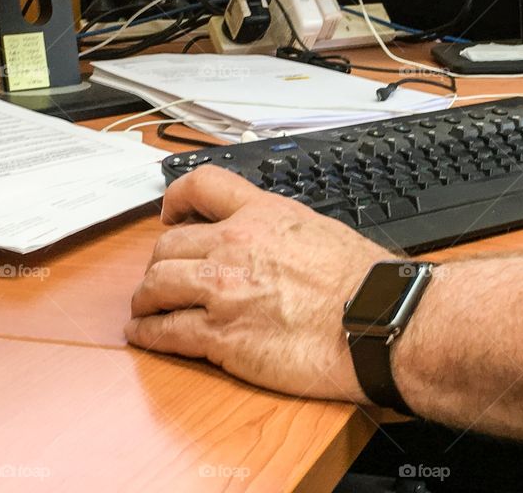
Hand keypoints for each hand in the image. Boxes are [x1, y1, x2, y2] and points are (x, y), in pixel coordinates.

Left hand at [125, 166, 390, 403]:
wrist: (376, 321)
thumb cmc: (364, 283)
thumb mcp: (320, 232)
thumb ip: (282, 233)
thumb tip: (273, 244)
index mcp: (262, 214)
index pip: (201, 186)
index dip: (176, 198)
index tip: (169, 213)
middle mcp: (234, 245)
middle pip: (166, 245)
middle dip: (157, 262)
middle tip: (161, 276)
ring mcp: (222, 290)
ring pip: (155, 285)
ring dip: (145, 298)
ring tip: (146, 309)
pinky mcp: (218, 336)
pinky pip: (164, 332)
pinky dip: (148, 334)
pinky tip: (146, 336)